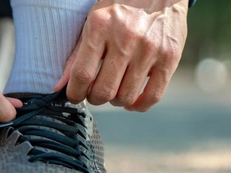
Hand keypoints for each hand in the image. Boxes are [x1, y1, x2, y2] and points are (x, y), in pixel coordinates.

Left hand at [54, 0, 187, 111]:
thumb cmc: (119, 8)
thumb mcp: (92, 22)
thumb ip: (76, 55)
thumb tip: (59, 87)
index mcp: (100, 27)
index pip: (82, 74)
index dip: (75, 93)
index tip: (74, 95)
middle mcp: (126, 39)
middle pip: (104, 90)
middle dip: (94, 98)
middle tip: (94, 93)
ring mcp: (150, 49)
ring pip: (126, 96)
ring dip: (115, 101)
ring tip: (113, 92)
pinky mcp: (170, 57)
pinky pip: (153, 95)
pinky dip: (139, 105)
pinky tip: (131, 101)